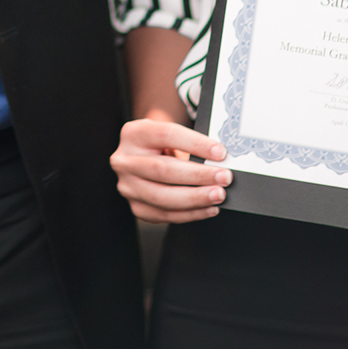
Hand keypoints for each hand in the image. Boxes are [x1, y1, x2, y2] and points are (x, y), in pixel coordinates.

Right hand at [110, 109, 230, 223]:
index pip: (166, 135)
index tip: (220, 152)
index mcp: (133, 134)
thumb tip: (219, 160)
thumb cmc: (160, 145)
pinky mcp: (136, 206)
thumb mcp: (170, 136)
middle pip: (163, 169)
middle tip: (223, 177)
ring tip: (218, 195)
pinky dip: (191, 213)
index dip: (195, 144)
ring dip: (196, 198)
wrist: (142, 158)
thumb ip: (189, 144)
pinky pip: (165, 214)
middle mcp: (124, 160)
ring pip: (163, 196)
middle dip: (198, 175)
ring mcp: (128, 186)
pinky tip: (208, 208)